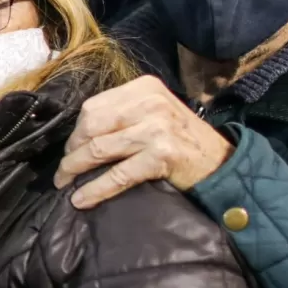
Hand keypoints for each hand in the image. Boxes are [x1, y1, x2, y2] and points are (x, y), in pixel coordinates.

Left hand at [53, 75, 232, 209]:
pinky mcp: (161, 155)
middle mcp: (150, 103)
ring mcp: (156, 128)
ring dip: (75, 169)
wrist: (223, 164)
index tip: (70, 148)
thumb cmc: (183, 139)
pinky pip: (118, 174)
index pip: (94, 106)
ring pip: (99, 149)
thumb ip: (123, 114)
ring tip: (65, 182)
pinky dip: (96, 189)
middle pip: (92, 126)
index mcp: (144, 88)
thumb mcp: (155, 113)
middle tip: (64, 169)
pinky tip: (82, 200)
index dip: (77, 130)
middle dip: (72, 150)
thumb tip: (80, 133)